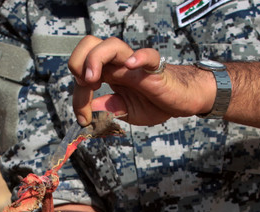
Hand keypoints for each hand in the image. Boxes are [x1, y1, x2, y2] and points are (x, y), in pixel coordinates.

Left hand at [68, 35, 215, 126]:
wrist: (181, 101)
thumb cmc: (154, 102)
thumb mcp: (125, 110)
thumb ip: (108, 108)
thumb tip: (89, 111)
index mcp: (109, 73)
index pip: (82, 73)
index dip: (78, 96)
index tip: (84, 118)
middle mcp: (119, 64)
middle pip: (90, 44)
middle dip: (78, 62)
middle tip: (84, 86)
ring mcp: (136, 64)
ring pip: (111, 45)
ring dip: (95, 60)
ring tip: (94, 80)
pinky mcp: (155, 69)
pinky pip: (148, 55)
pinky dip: (139, 57)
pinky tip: (130, 65)